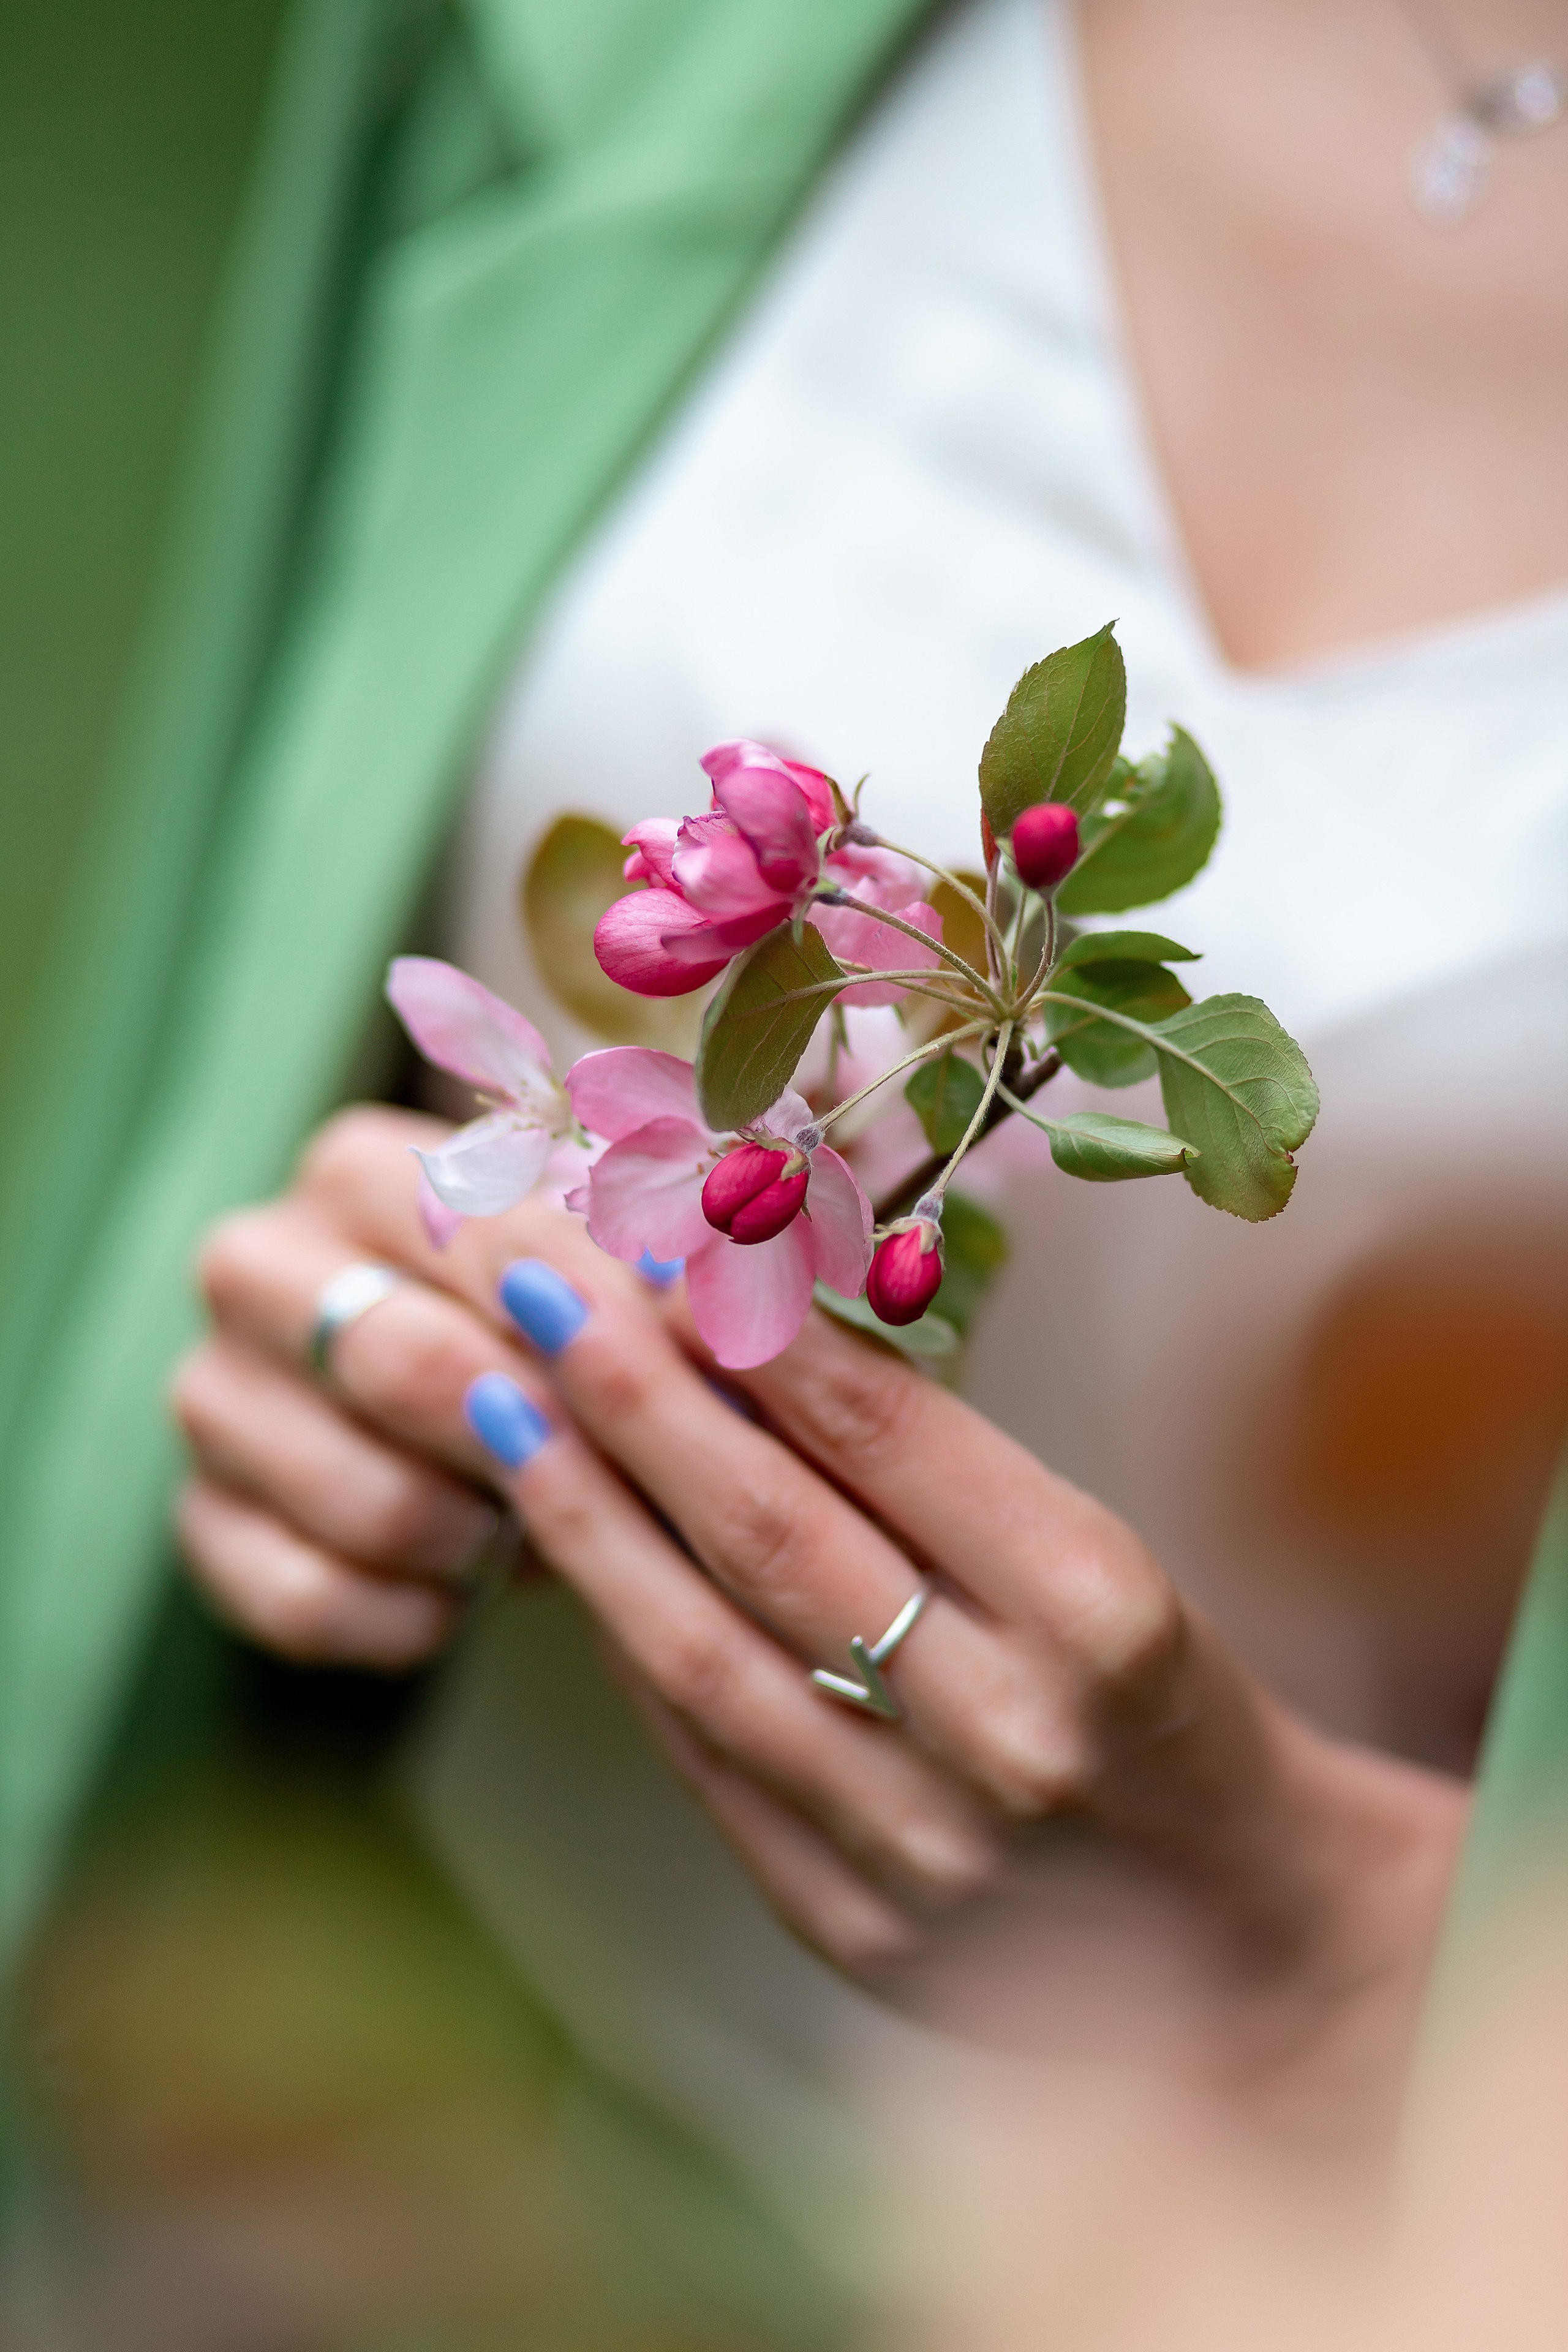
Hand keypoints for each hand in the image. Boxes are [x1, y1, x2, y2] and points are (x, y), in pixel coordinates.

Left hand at [175, 1106, 1465, 2114]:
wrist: (1245, 1936)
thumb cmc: (1168, 1704)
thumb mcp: (1102, 1557)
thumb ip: (934, 1465)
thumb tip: (743, 1327)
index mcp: (1096, 1608)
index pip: (887, 1434)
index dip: (749, 1326)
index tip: (652, 1234)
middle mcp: (1005, 1727)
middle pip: (771, 1532)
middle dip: (630, 1388)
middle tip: (528, 1275)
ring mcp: (916, 1845)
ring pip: (702, 1651)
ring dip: (582, 1514)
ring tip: (498, 1399)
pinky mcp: (848, 1925)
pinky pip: (702, 1759)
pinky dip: (624, 1642)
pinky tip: (560, 1549)